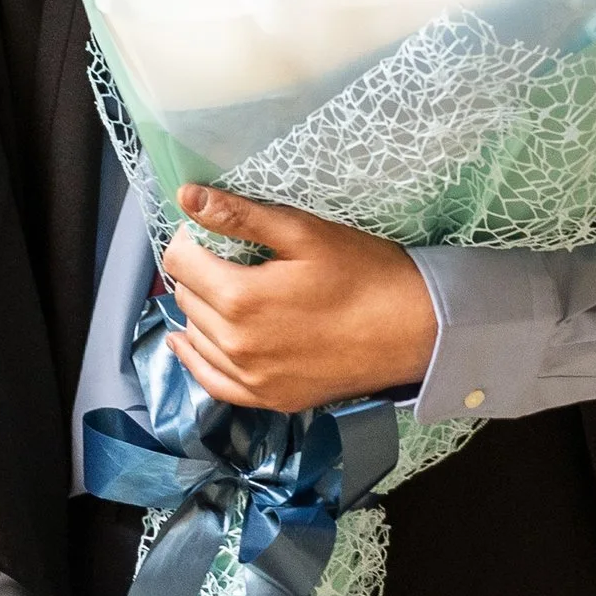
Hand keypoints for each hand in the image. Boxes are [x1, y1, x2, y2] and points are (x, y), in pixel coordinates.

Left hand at [162, 187, 437, 412]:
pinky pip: (213, 382)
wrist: (414, 330)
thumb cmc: (364, 273)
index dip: (189, 239)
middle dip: (196, 272)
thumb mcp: (303, 232)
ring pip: (195, 338)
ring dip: (199, 310)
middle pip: (186, 298)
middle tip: (223, 255)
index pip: (180, 263)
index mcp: (239, 298)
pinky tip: (190, 343)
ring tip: (219, 289)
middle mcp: (236, 345)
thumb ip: (239, 215)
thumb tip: (186, 196)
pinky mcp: (271, 398)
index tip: (207, 230)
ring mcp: (252, 379)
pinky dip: (198, 359)